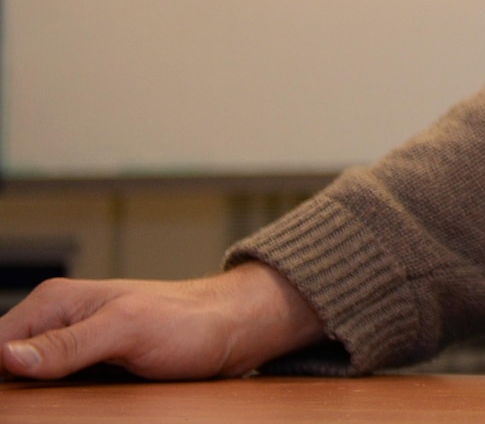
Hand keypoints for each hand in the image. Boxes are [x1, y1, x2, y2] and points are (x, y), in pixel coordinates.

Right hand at [0, 261, 324, 380]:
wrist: (231, 329)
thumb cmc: (189, 320)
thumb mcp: (127, 330)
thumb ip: (69, 344)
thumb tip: (9, 355)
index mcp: (54, 304)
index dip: (1, 382)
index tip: (12, 404)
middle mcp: (56, 323)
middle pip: (7, 370)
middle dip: (16, 394)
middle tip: (53, 404)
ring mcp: (71, 347)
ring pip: (29, 385)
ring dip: (36, 402)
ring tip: (78, 399)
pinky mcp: (89, 368)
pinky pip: (56, 393)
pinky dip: (56, 405)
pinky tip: (69, 410)